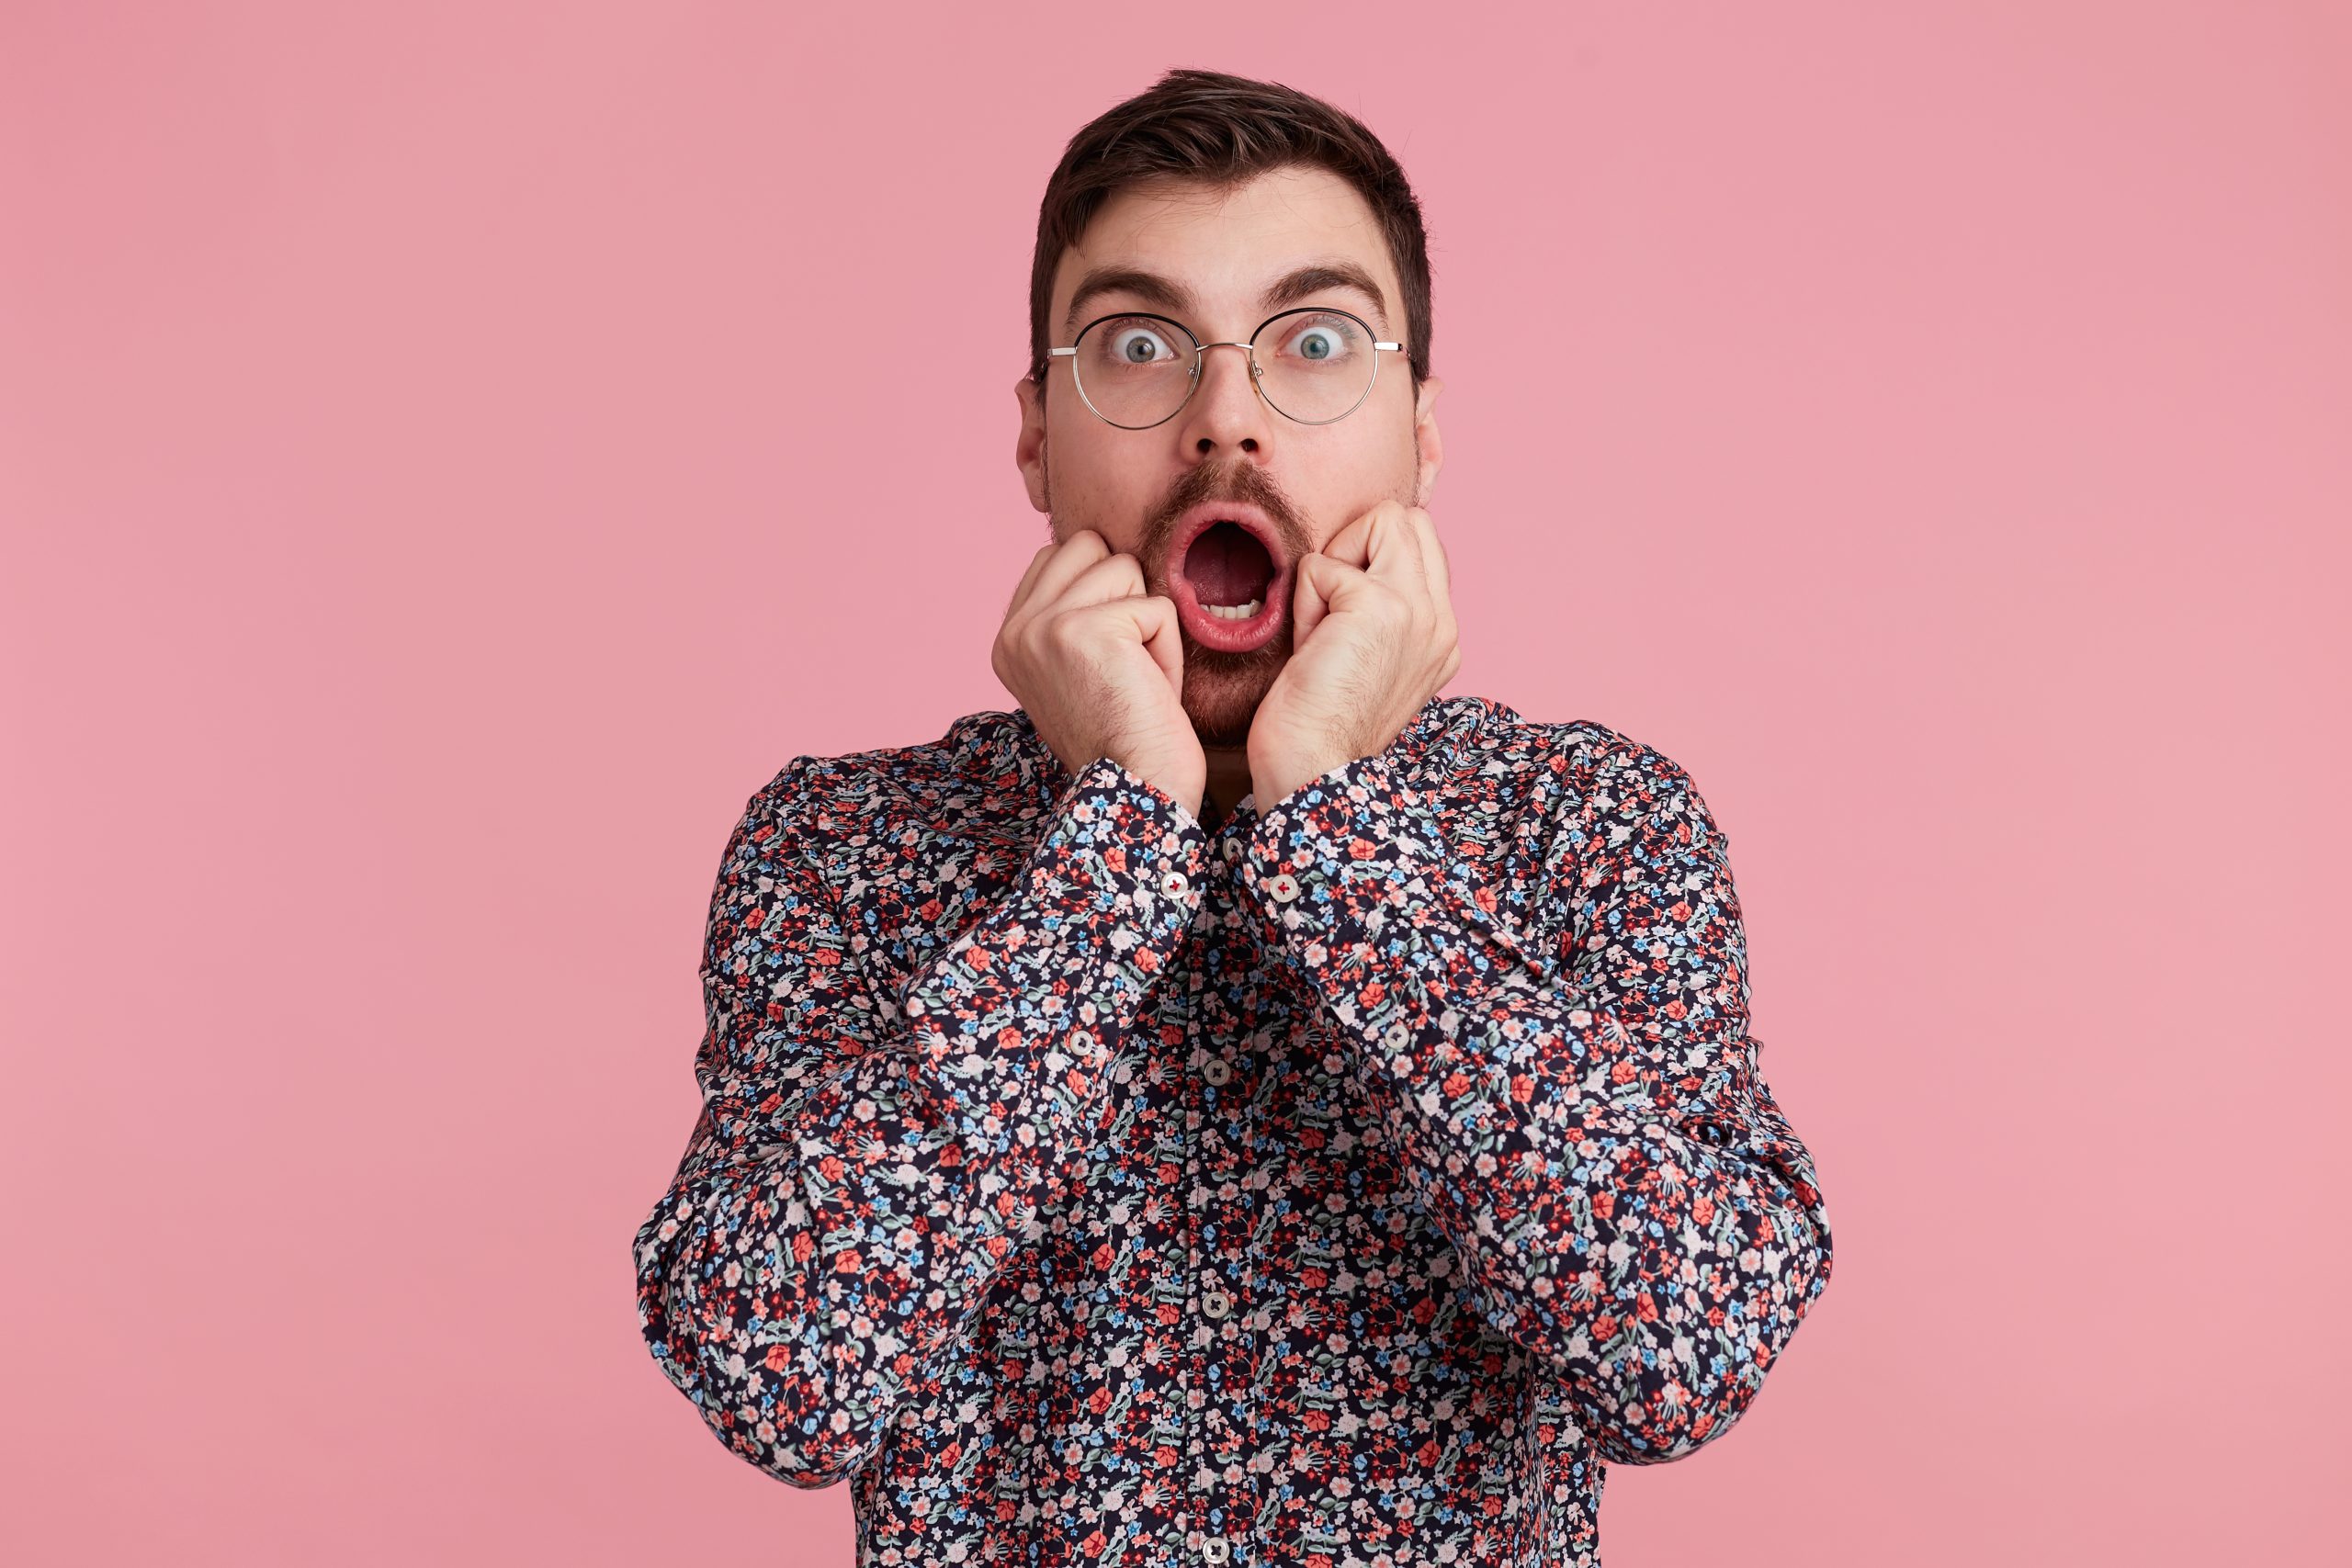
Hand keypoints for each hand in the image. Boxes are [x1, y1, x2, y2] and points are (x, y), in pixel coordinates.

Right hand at [992, 529, 1205, 818]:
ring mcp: (1046, 627)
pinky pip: (1156, 607)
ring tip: (1138, 680)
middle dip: (1125, 595)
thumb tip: (1100, 551)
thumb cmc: (1125, 737)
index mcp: (1008, 639)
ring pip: (1125, 569)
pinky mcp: (1086, 630)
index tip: (1108, 657)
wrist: (1136, 795)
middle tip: (1126, 664)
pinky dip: (1168, 650)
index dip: (1102, 592)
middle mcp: (1017, 630)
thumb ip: (1072, 613)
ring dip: (1149, 625)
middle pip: (1090, 546)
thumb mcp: (1078, 668)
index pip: (1058, 555)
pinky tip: (1151, 692)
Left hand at [1247, 501, 1460, 806]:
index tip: (1343, 616)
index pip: (1421, 545)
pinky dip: (1304, 600)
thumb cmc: (1320, 723)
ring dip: (1335, 565)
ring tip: (1324, 626)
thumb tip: (1347, 564)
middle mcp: (1443, 620)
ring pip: (1381, 520)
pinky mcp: (1380, 607)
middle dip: (1358, 545)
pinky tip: (1310, 647)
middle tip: (1332, 607)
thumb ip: (1377, 612)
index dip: (1369, 559)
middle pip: (1409, 519)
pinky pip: (1322, 564)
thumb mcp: (1366, 659)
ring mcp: (1419, 610)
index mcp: (1443, 635)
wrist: (1313, 771)